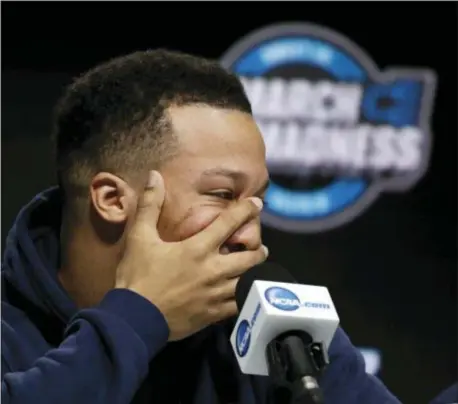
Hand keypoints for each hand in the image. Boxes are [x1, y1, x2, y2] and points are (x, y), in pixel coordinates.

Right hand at [115, 171, 267, 340]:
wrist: (135, 319)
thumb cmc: (138, 276)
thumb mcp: (140, 237)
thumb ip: (150, 205)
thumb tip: (155, 176)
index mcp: (198, 248)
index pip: (229, 223)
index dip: (246, 210)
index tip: (257, 203)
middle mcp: (213, 270)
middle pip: (249, 257)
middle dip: (258, 249)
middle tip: (261, 247)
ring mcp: (216, 294)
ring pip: (248, 281)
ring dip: (255, 273)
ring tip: (258, 269)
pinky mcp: (213, 314)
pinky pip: (238, 304)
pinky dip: (245, 297)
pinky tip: (245, 294)